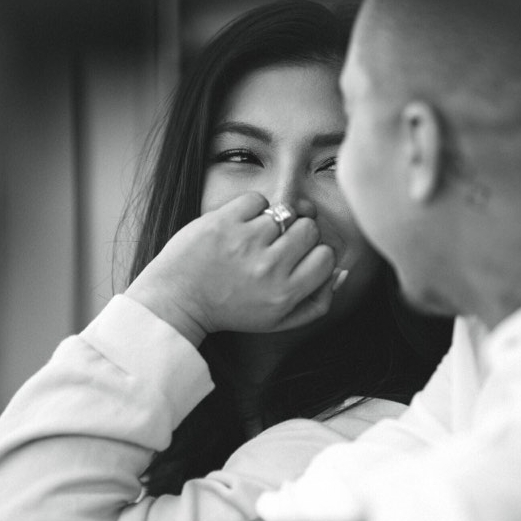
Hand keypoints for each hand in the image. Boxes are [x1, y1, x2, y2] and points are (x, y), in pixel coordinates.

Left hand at [125, 193, 339, 345]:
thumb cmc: (231, 311)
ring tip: (255, 239)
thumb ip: (317, 302)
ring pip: (286, 212)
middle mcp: (269, 268)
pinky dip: (252, 209)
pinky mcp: (224, 221)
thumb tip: (341, 272)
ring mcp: (246, 242)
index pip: (327, 258)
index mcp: (285, 294)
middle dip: (297, 236)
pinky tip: (240, 226)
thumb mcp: (277, 320)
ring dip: (274, 222)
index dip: (315, 255)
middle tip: (276, 247)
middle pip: (310, 230)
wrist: (178, 301)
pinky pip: (258, 200)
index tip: (297, 260)